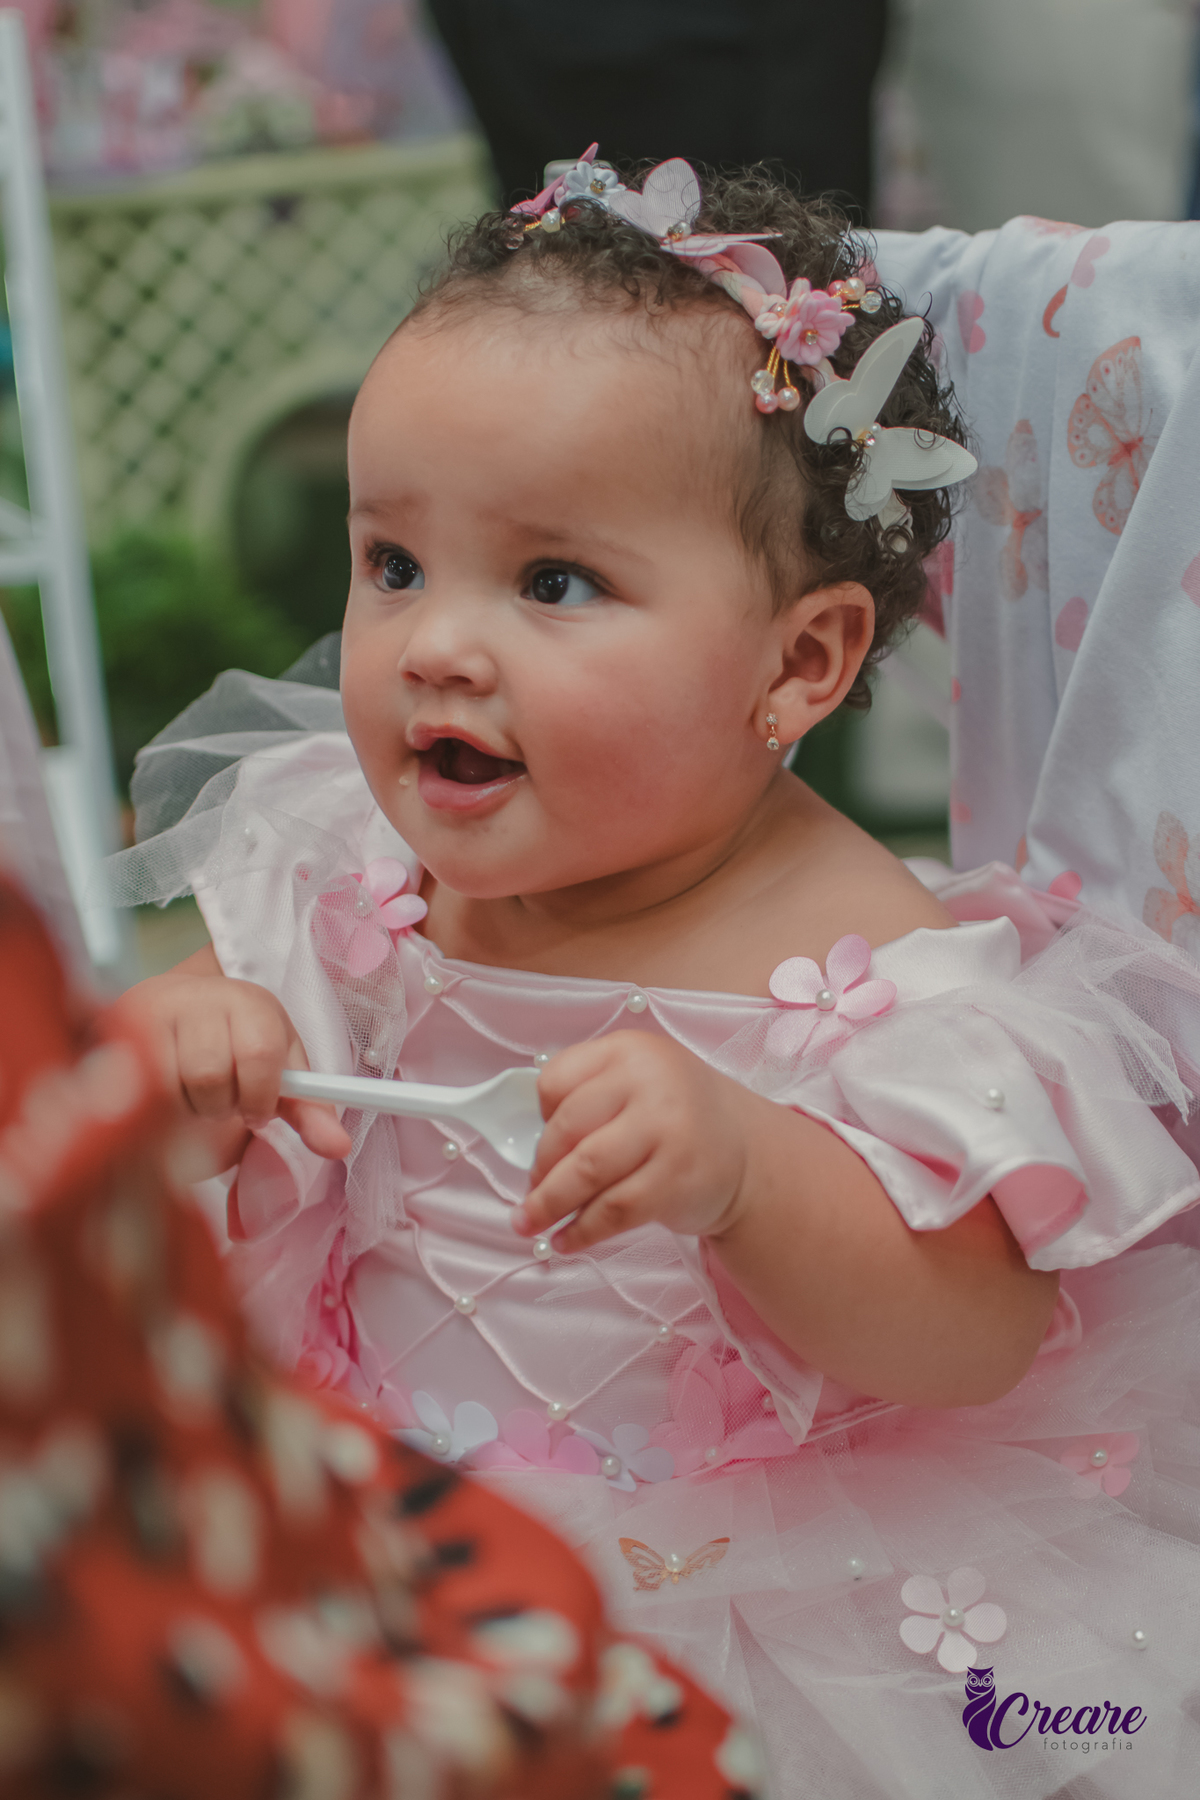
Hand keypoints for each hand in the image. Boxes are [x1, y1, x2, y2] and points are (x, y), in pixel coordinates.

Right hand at [115, 950, 350, 1167]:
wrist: (176, 1005)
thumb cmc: (237, 1043)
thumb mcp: (281, 1070)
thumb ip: (309, 1110)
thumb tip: (338, 1148)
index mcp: (252, 1005)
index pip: (260, 1055)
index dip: (258, 1097)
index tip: (256, 1111)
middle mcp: (203, 999)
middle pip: (210, 1075)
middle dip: (219, 1106)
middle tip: (222, 1103)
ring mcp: (156, 1011)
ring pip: (167, 1085)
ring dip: (184, 1107)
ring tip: (194, 1095)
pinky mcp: (119, 1028)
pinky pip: (133, 1086)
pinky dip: (153, 1105)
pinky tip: (165, 1093)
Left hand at [516, 1031, 754, 1251]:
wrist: (749, 1153)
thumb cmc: (678, 1118)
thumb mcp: (639, 1082)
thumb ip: (590, 1098)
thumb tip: (529, 1152)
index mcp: (630, 1050)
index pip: (556, 1080)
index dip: (541, 1118)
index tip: (542, 1142)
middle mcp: (650, 1082)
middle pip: (566, 1129)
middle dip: (540, 1168)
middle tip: (533, 1192)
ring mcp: (666, 1131)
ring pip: (584, 1172)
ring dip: (548, 1204)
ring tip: (529, 1222)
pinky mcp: (676, 1180)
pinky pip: (612, 1210)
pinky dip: (581, 1230)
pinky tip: (566, 1240)